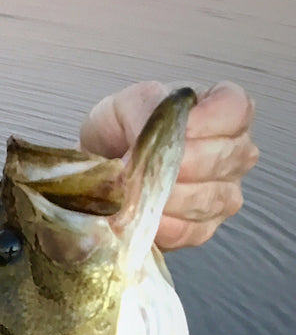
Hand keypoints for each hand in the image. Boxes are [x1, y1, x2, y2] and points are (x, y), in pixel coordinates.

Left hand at [80, 80, 258, 249]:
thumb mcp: (126, 104)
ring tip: (133, 192)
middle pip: (219, 159)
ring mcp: (224, 194)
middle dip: (174, 165)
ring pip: (206, 198)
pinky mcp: (203, 229)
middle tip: (139, 167)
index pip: (235, 111)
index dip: (205, 122)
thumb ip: (145, 111)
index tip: (174, 130)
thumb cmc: (119, 131)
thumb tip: (149, 146)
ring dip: (164, 197)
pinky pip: (190, 230)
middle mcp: (235, 153)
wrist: (98, 170)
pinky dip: (161, 225)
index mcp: (225, 110)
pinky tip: (141, 216)